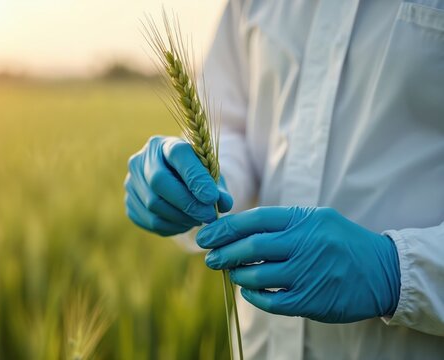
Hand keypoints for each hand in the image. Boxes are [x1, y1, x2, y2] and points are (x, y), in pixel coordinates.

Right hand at [124, 136, 232, 235]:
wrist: (173, 180)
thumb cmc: (196, 175)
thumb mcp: (210, 175)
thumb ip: (219, 187)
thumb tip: (223, 204)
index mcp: (165, 144)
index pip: (178, 155)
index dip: (194, 177)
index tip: (212, 197)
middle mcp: (142, 159)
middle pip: (158, 181)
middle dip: (186, 202)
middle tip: (208, 216)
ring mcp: (131, 181)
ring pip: (153, 205)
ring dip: (180, 218)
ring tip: (198, 219)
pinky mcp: (129, 202)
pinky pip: (149, 220)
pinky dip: (170, 227)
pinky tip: (184, 223)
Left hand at [196, 206, 400, 322]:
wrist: (384, 272)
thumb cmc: (341, 243)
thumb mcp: (317, 220)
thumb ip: (281, 223)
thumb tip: (235, 230)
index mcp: (305, 219)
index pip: (256, 219)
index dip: (226, 228)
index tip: (207, 235)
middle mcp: (306, 244)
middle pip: (252, 247)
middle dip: (224, 252)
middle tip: (210, 257)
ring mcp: (309, 273)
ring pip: (258, 275)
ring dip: (237, 274)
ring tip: (231, 272)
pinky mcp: (311, 300)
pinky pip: (271, 301)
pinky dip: (253, 296)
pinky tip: (247, 291)